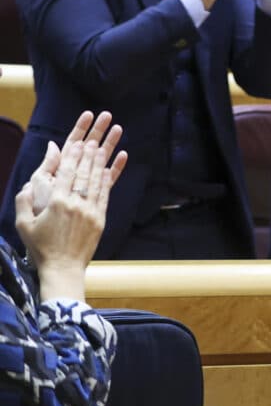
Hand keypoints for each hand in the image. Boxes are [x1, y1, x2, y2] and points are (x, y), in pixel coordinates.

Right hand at [14, 140, 121, 301]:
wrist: (63, 268)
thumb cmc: (40, 247)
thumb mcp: (24, 224)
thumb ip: (25, 200)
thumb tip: (28, 182)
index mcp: (57, 203)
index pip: (66, 173)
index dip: (73, 155)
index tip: (79, 141)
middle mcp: (76, 204)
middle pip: (83, 173)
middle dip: (89, 153)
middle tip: (95, 137)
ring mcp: (90, 211)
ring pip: (96, 181)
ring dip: (100, 162)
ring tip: (103, 146)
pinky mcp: (100, 219)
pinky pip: (105, 195)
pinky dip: (108, 179)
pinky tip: (110, 168)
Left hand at [30, 111, 126, 217]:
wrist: (53, 242)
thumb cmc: (41, 215)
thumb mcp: (39, 186)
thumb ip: (48, 166)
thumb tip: (54, 145)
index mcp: (59, 170)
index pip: (71, 144)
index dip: (79, 129)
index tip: (89, 114)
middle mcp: (74, 176)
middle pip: (87, 149)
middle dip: (97, 131)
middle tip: (108, 115)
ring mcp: (86, 186)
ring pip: (100, 161)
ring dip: (109, 144)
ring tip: (118, 129)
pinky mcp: (97, 197)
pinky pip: (108, 180)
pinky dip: (116, 168)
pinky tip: (123, 155)